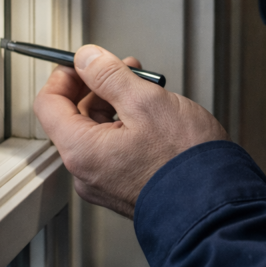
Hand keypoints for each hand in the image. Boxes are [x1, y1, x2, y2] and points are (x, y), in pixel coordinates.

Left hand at [33, 45, 228, 217]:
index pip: (48, 104)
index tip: (85, 62)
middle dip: (97, 85)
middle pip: (73, 116)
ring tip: (146, 88)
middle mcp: (87, 172)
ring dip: (115, 102)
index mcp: (82, 151)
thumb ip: (109, 75)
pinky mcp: (125, 186)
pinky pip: (114, 148)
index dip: (65, 75)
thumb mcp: (147, 102)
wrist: (217, 208)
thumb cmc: (186, 162)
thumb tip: (86, 58)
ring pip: (97, 131)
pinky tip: (152, 114)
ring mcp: (105, 182)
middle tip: (125, 68)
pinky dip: (126, 125)